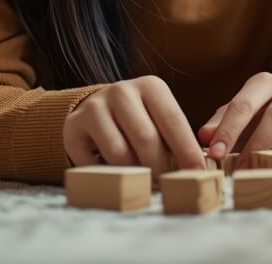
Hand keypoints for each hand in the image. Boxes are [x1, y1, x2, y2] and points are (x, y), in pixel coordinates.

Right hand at [62, 76, 204, 171]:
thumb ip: (176, 137)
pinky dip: (109, 176)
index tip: (197, 173)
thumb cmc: (140, 118)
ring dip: (134, 174)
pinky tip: (117, 177)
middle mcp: (122, 91)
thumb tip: (198, 168)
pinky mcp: (73, 127)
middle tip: (167, 186)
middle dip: (160, 168)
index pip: (173, 120)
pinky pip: (94, 163)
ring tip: (145, 183)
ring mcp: (94, 107)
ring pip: (119, 153)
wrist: (95, 109)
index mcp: (150, 86)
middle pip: (145, 138)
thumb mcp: (160, 117)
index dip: (187, 150)